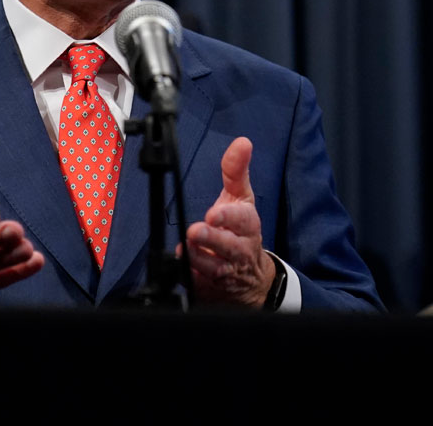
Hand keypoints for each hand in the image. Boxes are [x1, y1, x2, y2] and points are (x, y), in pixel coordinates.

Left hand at [183, 137, 275, 307]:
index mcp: (247, 226)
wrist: (250, 278)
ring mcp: (226, 272)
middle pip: (228, 246)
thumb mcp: (241, 199)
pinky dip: (191, 280)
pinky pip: (200, 287)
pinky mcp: (211, 289)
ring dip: (197, 259)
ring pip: (212, 268)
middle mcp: (239, 250)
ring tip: (186, 250)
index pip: (242, 220)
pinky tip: (182, 272)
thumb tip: (242, 142)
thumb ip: (236, 171)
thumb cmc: (241, 231)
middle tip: (195, 231)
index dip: (228, 218)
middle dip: (212, 239)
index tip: (212, 214)